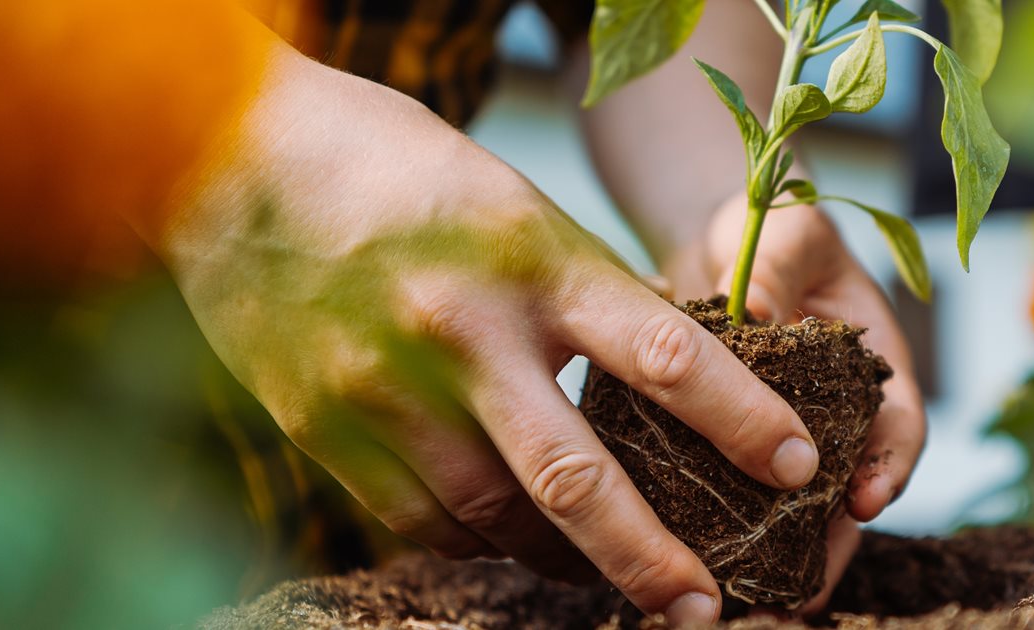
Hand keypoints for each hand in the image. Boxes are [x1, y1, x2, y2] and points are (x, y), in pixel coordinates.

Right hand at [160, 48, 819, 623]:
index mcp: (533, 261)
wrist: (235, 156)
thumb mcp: (519, 211)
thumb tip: (669, 392)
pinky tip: (511, 538)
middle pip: (577, 478)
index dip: (741, 421)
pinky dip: (478, 539)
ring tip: (617, 576)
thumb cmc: (404, 176)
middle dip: (651, 557)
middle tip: (706, 606)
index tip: (798, 467)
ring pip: (497, 516)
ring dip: (566, 560)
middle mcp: (464, 331)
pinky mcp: (324, 427)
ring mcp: (385, 387)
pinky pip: (420, 520)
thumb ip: (585, 299)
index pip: (664, 355)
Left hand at [665, 200, 928, 613]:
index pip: (899, 429)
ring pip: (796, 512)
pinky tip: (702, 570)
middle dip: (831, 544)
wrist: (724, 238)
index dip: (889, 470)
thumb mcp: (787, 233)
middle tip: (804, 590)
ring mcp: (789, 440)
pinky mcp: (734, 451)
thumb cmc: (776, 225)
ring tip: (759, 603)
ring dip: (782, 560)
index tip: (865, 502)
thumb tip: (746, 311)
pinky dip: (729, 537)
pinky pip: (738, 500)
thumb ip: (777, 270)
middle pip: (849, 494)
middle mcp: (840, 417)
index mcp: (875, 368)